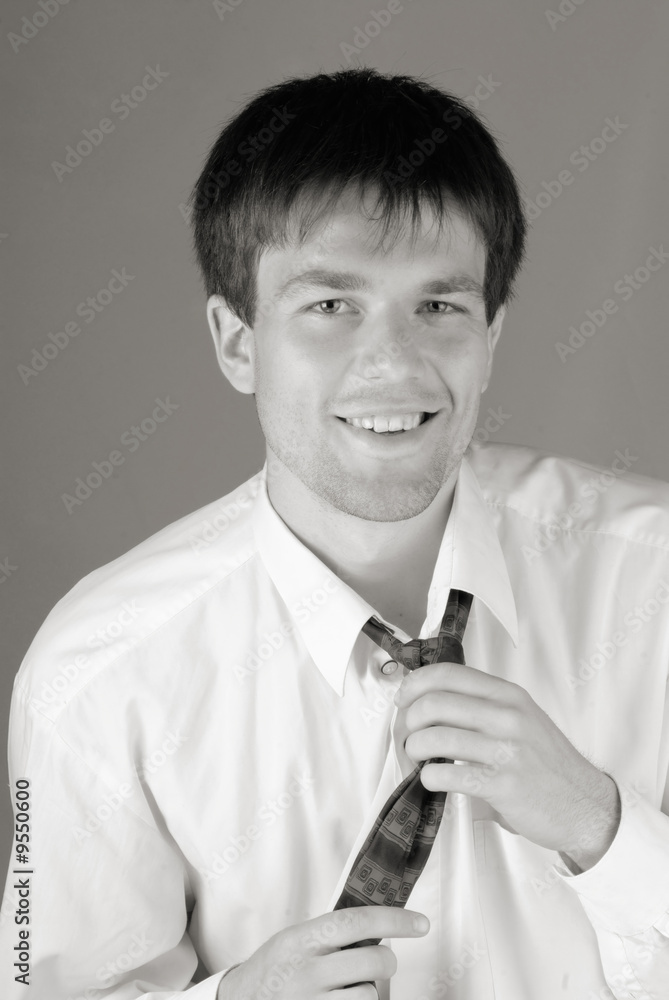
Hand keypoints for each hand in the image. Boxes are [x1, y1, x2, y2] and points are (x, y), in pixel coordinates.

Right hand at [217, 906, 429, 998]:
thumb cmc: (274, 970)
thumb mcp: (294, 940)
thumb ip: (329, 934)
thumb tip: (379, 925)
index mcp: (302, 940)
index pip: (357, 921)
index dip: (395, 920)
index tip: (421, 924)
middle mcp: (306, 971)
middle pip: (374, 960)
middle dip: (384, 962)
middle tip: (374, 964)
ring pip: (370, 996)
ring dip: (367, 994)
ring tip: (344, 991)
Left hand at [394, 662, 620, 869]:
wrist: (585, 806)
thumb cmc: (546, 764)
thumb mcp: (521, 719)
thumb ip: (482, 708)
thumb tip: (425, 703)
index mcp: (508, 695)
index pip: (448, 674)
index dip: (415, 684)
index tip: (403, 700)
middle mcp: (508, 716)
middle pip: (433, 704)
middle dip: (407, 722)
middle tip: (407, 738)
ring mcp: (507, 749)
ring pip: (434, 738)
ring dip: (413, 750)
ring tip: (417, 760)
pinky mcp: (503, 785)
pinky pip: (447, 775)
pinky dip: (429, 778)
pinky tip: (434, 781)